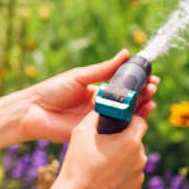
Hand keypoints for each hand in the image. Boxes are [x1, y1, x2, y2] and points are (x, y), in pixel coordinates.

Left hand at [19, 49, 159, 142]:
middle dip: (144, 95)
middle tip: (154, 88)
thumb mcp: (81, 76)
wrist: (34, 111)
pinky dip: (129, 125)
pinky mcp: (96, 135)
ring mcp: (100, 121)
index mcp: (98, 91)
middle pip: (128, 102)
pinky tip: (140, 117)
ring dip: (141, 109)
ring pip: (125, 116)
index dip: (138, 83)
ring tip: (152, 100)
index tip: (152, 79)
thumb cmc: (54, 90)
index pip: (124, 87)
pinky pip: (115, 130)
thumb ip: (104, 69)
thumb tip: (126, 53)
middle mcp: (102, 106)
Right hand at [52, 105, 150, 188]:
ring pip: (134, 159)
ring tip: (103, 163)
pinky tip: (106, 177)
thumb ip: (97, 114)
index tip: (118, 123)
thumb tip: (103, 105)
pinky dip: (122, 174)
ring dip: (124, 158)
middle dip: (124, 140)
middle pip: (136, 141)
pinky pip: (131, 175)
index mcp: (131, 141)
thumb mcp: (82, 131)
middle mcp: (140, 158)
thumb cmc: (78, 164)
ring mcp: (139, 176)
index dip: (129, 120)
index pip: (140, 121)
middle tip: (105, 145)